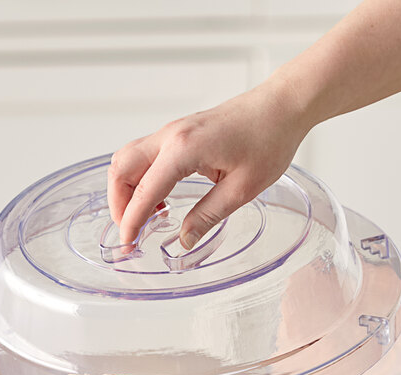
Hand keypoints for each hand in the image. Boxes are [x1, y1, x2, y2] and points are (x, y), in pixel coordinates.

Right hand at [107, 79, 310, 249]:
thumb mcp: (241, 189)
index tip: (128, 243)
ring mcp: (172, 131)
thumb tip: (185, 240)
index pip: (145, 190)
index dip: (132, 221)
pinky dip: (140, 179)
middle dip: (119, 204)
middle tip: (131, 232)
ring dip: (127, 190)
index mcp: (184, 149)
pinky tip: (159, 199)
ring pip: (128, 160)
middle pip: (121, 168)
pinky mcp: (178, 133)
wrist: (281, 106)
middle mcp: (170, 136)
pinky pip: (144, 155)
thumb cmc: (269, 139)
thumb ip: (208, 216)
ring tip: (145, 218)